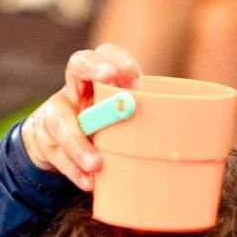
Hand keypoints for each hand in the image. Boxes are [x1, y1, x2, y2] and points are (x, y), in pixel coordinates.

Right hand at [21, 44, 142, 190]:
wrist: (57, 148)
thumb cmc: (103, 133)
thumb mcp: (121, 122)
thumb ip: (142, 120)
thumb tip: (189, 133)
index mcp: (98, 80)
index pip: (106, 53)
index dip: (119, 62)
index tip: (136, 84)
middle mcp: (74, 90)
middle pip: (76, 66)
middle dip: (93, 69)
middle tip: (109, 79)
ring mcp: (56, 114)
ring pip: (62, 121)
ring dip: (79, 143)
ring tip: (96, 164)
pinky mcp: (46, 142)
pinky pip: (57, 154)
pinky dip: (74, 170)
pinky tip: (88, 182)